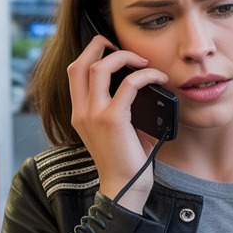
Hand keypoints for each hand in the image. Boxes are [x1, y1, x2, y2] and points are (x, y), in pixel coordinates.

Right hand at [67, 34, 166, 212]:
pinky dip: (146, 76)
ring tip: (143, 62)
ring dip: (124, 57)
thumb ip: (122, 106)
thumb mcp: (118, 130)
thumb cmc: (126, 161)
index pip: (74, 73)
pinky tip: (158, 78)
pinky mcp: (112, 120)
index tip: (111, 51)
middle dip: (98, 45)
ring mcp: (94, 115)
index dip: (89, 54)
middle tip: (119, 44)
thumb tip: (144, 85)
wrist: (124, 188)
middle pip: (79, 63)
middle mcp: (81, 112)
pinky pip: (129, 84)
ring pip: (99, 67)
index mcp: (79, 114)